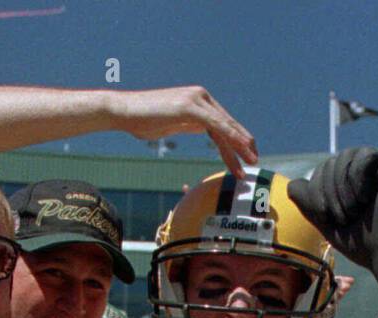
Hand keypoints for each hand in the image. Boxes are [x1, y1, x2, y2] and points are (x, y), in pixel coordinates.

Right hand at [110, 86, 256, 177]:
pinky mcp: (190, 106)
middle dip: (243, 145)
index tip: (244, 158)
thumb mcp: (172, 123)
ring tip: (251, 162)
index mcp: (198, 101)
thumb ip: (189, 123)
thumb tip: (201, 128)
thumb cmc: (142, 120)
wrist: (122, 111)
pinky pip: (217, 124)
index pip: (223, 124)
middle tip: (255, 161)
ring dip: (240, 145)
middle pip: (228, 124)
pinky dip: (231, 137)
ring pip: (226, 125)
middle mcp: (201, 97)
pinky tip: (241, 149)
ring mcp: (197, 99)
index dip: (235, 142)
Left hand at [288, 147, 377, 295]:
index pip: (323, 171)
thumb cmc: (360, 243)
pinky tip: (367, 199)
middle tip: (342, 218)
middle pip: (332, 161)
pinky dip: (358, 179)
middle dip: (328, 191)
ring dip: (342, 188)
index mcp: (352, 183)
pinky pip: (365, 156)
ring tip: (353, 211)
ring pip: (346, 156)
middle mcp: (367, 172)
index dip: (317, 191)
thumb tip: (293, 185)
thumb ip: (309, 203)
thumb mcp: (327, 221)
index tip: (328, 217)